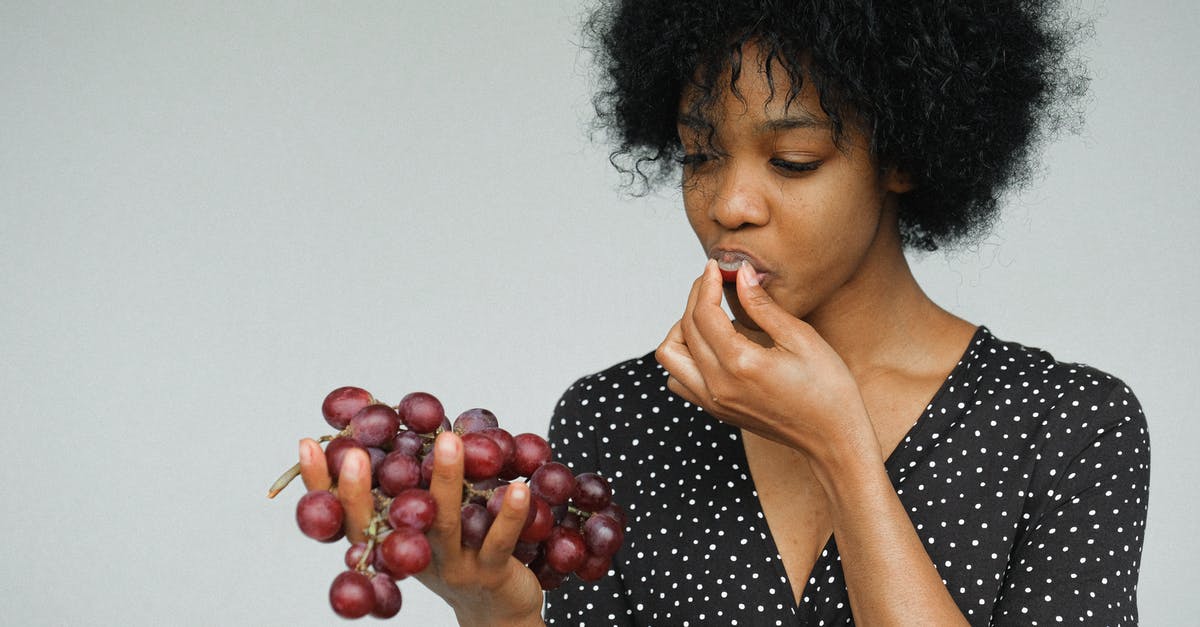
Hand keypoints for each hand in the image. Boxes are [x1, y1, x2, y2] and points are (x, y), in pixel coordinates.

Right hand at [298, 433, 544, 625]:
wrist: (498, 611)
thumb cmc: (461, 551)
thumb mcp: (431, 517)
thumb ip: (414, 478)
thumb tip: (402, 414)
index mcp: (393, 540)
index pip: (345, 514)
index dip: (322, 484)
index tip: (305, 444)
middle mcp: (414, 556)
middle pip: (382, 523)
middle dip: (362, 488)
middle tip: (355, 450)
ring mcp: (451, 566)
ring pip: (443, 523)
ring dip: (445, 480)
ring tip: (448, 440)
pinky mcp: (490, 573)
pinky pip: (498, 540)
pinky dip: (509, 513)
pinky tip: (518, 487)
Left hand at [654, 260, 876, 463]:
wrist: (832, 439)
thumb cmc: (826, 389)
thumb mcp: (801, 338)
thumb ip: (763, 306)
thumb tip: (741, 274)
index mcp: (740, 364)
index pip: (703, 314)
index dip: (706, 284)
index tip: (716, 267)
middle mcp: (718, 385)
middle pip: (684, 330)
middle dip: (695, 298)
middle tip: (713, 282)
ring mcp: (713, 401)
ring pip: (670, 358)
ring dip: (681, 330)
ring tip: (708, 315)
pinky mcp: (715, 410)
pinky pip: (680, 380)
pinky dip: (685, 357)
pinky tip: (710, 345)